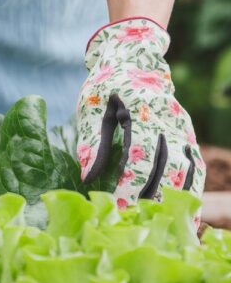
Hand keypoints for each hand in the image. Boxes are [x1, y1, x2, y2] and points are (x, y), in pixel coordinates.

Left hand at [76, 18, 204, 210]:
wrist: (134, 56)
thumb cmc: (106, 83)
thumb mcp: (92, 105)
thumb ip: (91, 141)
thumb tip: (86, 177)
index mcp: (142, 110)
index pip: (140, 156)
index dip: (130, 186)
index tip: (118, 210)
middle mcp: (169, 120)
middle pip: (169, 168)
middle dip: (153, 198)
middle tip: (136, 223)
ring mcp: (183, 127)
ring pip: (189, 170)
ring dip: (178, 199)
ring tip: (165, 226)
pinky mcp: (188, 134)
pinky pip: (196, 165)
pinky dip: (192, 190)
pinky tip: (186, 213)